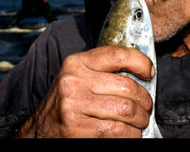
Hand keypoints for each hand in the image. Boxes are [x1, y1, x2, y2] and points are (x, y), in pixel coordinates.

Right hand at [15, 46, 154, 137]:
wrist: (39, 132)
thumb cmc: (67, 104)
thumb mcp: (79, 78)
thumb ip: (104, 71)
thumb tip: (142, 72)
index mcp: (77, 63)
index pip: (118, 54)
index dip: (141, 62)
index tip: (149, 73)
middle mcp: (74, 81)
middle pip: (128, 87)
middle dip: (145, 101)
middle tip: (145, 108)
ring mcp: (75, 105)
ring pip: (127, 110)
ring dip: (140, 120)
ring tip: (139, 122)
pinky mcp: (78, 128)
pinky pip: (119, 131)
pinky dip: (131, 135)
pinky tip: (129, 134)